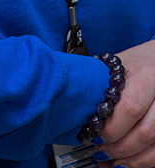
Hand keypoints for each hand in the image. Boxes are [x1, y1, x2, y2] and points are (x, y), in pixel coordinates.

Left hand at [93, 41, 154, 166]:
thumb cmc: (138, 64)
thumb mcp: (118, 66)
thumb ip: (103, 85)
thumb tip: (75, 109)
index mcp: (147, 76)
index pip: (130, 108)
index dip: (111, 128)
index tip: (94, 135)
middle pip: (146, 132)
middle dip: (120, 147)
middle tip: (101, 151)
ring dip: (134, 159)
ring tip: (114, 160)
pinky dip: (146, 160)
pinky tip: (130, 161)